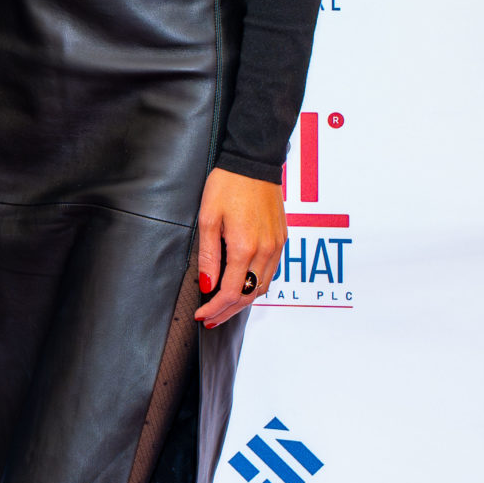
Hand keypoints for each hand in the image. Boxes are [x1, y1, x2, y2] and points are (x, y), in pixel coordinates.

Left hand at [195, 167, 283, 327]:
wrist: (252, 164)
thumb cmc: (226, 186)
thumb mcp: (207, 218)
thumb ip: (208, 255)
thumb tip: (207, 284)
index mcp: (245, 247)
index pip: (231, 292)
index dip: (215, 307)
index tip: (201, 314)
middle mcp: (266, 251)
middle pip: (250, 295)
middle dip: (229, 311)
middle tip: (211, 318)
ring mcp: (277, 246)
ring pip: (263, 286)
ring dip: (244, 301)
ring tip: (223, 307)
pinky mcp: (282, 240)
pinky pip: (271, 272)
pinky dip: (256, 285)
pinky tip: (242, 286)